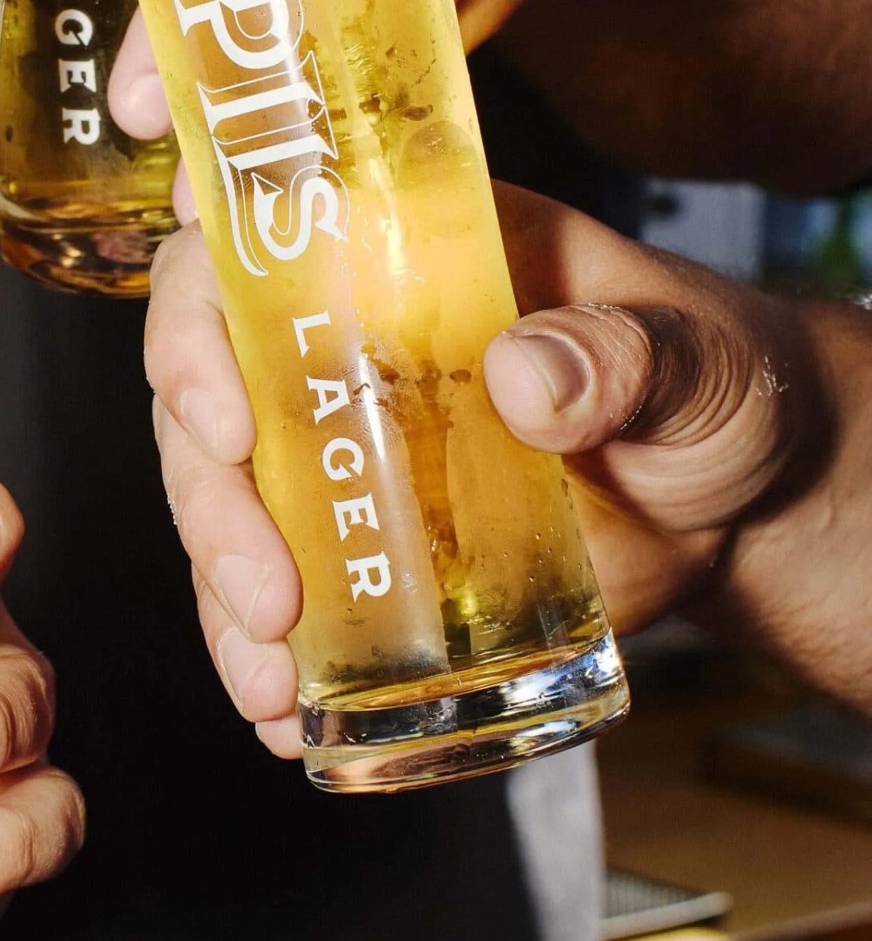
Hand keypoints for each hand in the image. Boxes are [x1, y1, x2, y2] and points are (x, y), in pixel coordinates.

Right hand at [141, 187, 842, 755]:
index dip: (198, 279)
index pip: (261, 232)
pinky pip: (276, 588)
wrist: (742, 499)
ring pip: (223, 493)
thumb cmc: (714, 380)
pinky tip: (284, 709)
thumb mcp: (692, 351)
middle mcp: (344, 338)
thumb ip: (625, 352)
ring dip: (219, 585)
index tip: (213, 371)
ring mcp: (341, 445)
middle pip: (215, 381)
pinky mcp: (362, 544)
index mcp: (404, 250)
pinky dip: (259, 651)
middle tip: (265, 584)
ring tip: (271, 676)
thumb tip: (527, 377)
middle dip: (209, 489)